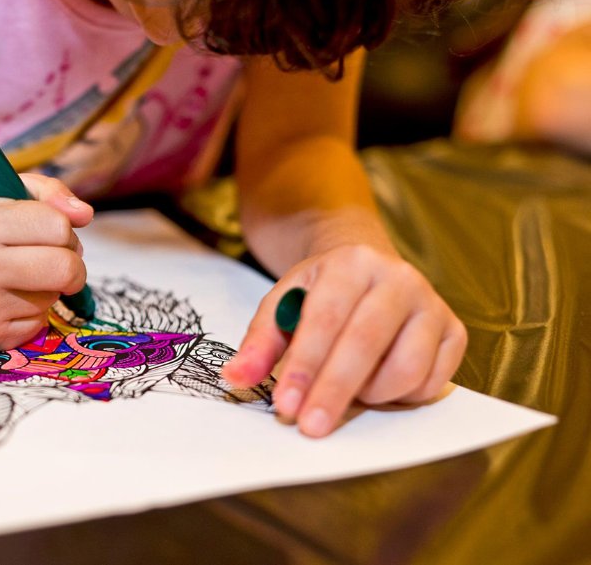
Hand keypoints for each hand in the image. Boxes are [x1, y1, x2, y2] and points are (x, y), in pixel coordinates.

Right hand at [0, 173, 92, 348]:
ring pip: (54, 297)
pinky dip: (30, 312)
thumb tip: (86, 213)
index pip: (57, 225)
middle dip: (70, 260)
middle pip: (67, 267)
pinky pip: (38, 324)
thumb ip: (40, 192)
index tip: (47, 229)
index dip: (61, 226)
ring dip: (46, 286)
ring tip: (12, 276)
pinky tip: (2, 299)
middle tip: (51, 256)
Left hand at [222, 244, 466, 436]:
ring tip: (350, 392)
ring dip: (372, 394)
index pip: (326, 319)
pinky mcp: (455, 331)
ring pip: (407, 368)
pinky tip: (380, 386)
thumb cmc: (320, 294)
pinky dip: (403, 396)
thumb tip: (235, 377)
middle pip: (366, 343)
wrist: (367, 269)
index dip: (305, 365)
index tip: (285, 404)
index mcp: (350, 264)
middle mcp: (398, 278)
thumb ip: (260, 342)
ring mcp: (432, 304)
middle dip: (334, 391)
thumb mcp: (283, 304)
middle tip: (310, 426)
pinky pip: (433, 381)